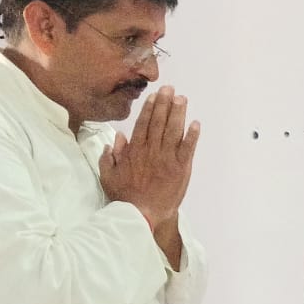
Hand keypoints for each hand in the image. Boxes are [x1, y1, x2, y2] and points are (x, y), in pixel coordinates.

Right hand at [98, 86, 199, 226]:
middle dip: (165, 104)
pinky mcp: (181, 169)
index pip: (143, 124)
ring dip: (178, 114)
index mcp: (135, 150)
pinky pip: (187, 149)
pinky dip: (192, 136)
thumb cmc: (124, 196)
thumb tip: (117, 137)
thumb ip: (110, 155)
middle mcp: (151, 150)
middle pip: (159, 122)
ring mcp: (167, 159)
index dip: (150, 108)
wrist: (141, 214)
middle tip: (170, 89)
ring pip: (173, 131)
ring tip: (182, 99)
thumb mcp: (108, 175)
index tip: (155, 96)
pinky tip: (196, 123)